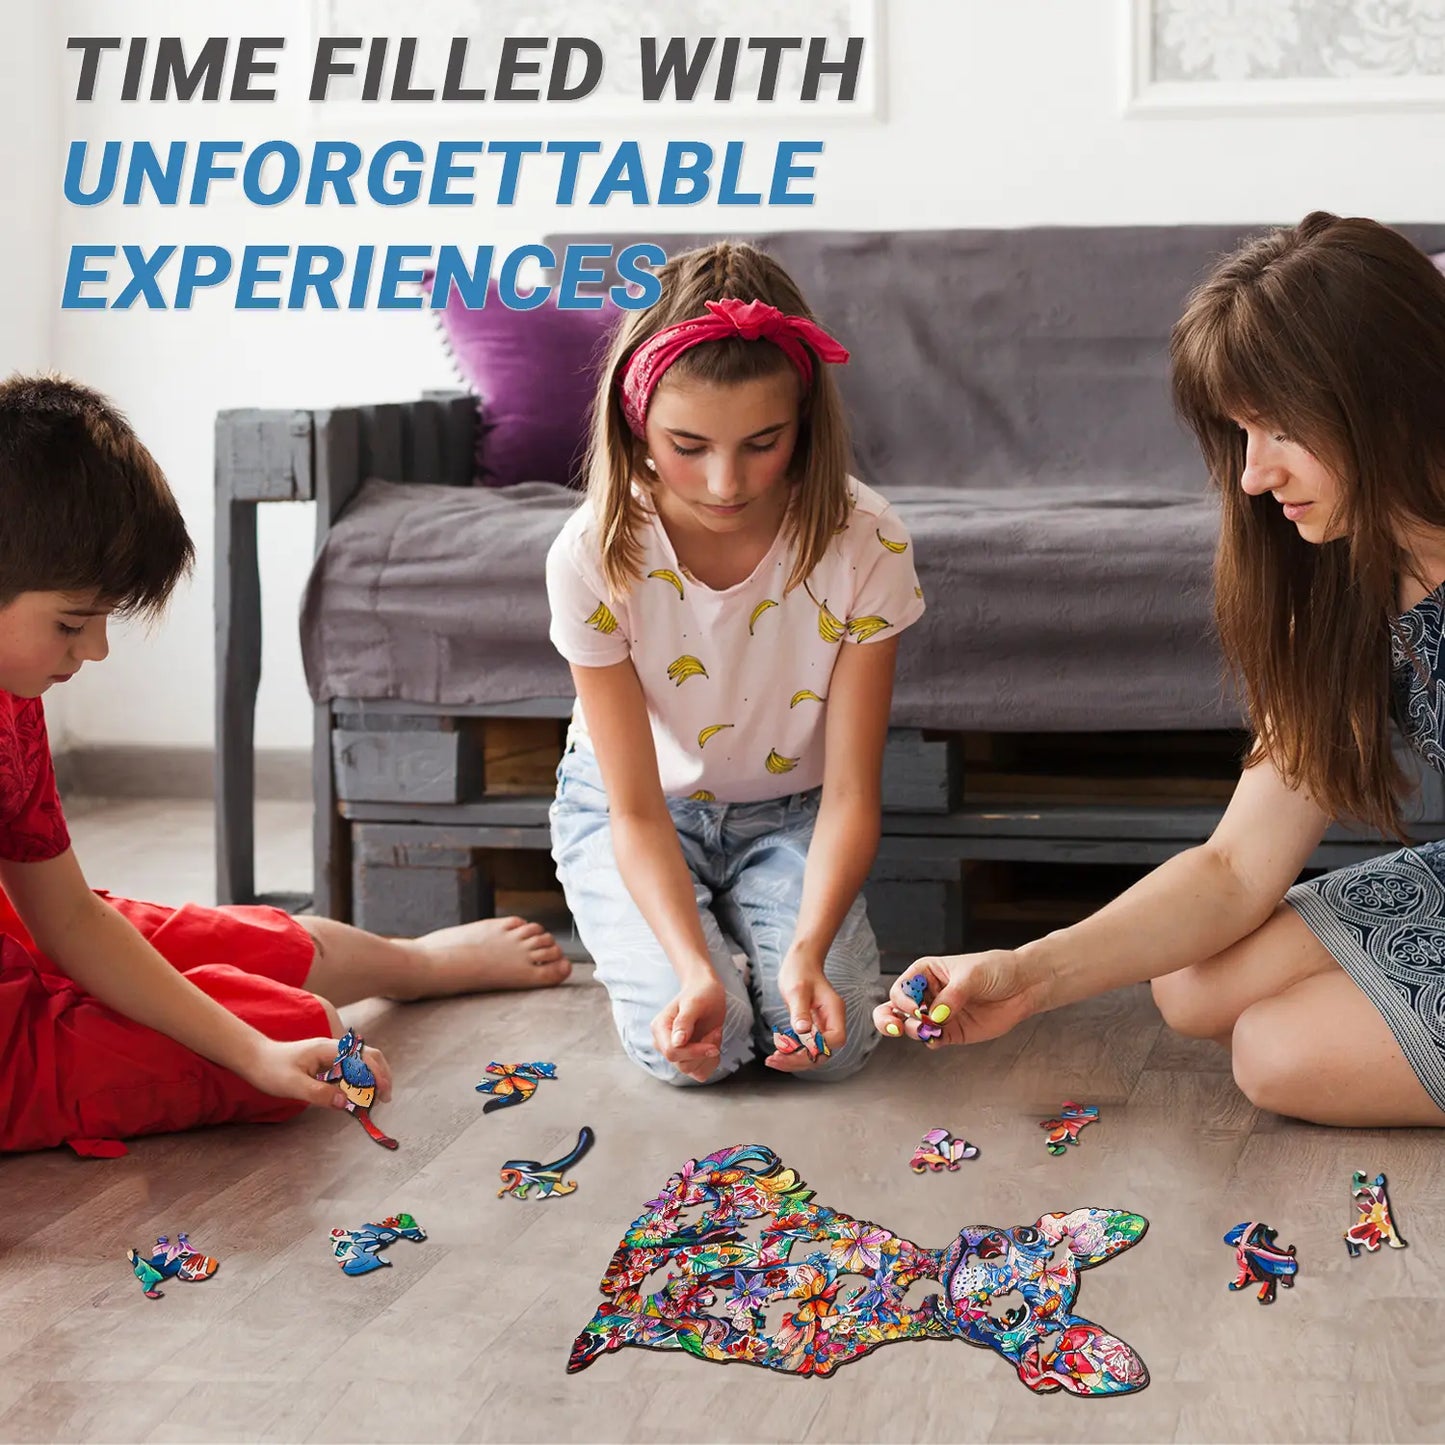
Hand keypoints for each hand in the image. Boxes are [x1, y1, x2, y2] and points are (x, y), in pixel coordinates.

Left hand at [239, 1036, 393, 1108]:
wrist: (255, 1058)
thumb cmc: (271, 1070)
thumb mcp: (293, 1086)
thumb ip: (319, 1093)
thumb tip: (346, 1102)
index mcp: (329, 1050)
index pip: (364, 1057)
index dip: (377, 1075)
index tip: (382, 1095)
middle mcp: (334, 1048)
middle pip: (369, 1055)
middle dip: (382, 1075)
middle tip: (385, 1098)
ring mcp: (332, 1054)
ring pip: (362, 1061)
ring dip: (372, 1078)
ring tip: (374, 1100)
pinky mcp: (327, 1062)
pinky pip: (351, 1068)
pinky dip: (360, 1080)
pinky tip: (356, 1094)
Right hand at [652, 976, 728, 1082]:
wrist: (708, 992)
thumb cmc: (701, 993)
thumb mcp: (694, 1003)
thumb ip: (684, 1022)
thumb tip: (677, 1042)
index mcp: (659, 1029)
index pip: (671, 1052)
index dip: (693, 1052)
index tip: (713, 1046)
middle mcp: (664, 1043)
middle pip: (682, 1064)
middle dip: (704, 1051)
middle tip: (715, 1031)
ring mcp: (676, 1053)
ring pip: (692, 1071)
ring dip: (709, 1056)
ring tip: (713, 1034)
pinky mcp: (688, 1059)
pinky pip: (700, 1073)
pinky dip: (712, 1062)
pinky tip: (714, 1045)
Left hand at [767, 951, 845, 1071]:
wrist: (800, 962)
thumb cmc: (800, 971)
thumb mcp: (797, 990)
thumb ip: (800, 1011)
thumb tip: (802, 1031)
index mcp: (834, 1011)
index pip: (835, 1039)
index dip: (816, 1048)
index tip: (793, 1048)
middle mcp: (832, 1021)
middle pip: (824, 1052)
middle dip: (800, 1059)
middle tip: (776, 1059)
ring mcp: (823, 1026)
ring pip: (814, 1053)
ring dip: (794, 1060)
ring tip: (772, 1060)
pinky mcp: (813, 1028)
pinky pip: (806, 1047)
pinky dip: (792, 1053)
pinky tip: (777, 1054)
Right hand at [873, 950, 1041, 1047]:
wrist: (1024, 986)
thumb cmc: (996, 970)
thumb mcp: (971, 976)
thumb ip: (951, 996)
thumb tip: (934, 1016)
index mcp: (926, 973)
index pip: (902, 987)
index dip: (904, 999)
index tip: (917, 1007)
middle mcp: (928, 994)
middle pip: (896, 1007)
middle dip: (888, 1019)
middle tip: (894, 1028)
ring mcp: (938, 1014)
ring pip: (912, 1026)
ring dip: (915, 1031)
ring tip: (930, 1030)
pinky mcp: (952, 1032)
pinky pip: (933, 1040)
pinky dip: (930, 1042)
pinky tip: (937, 1039)